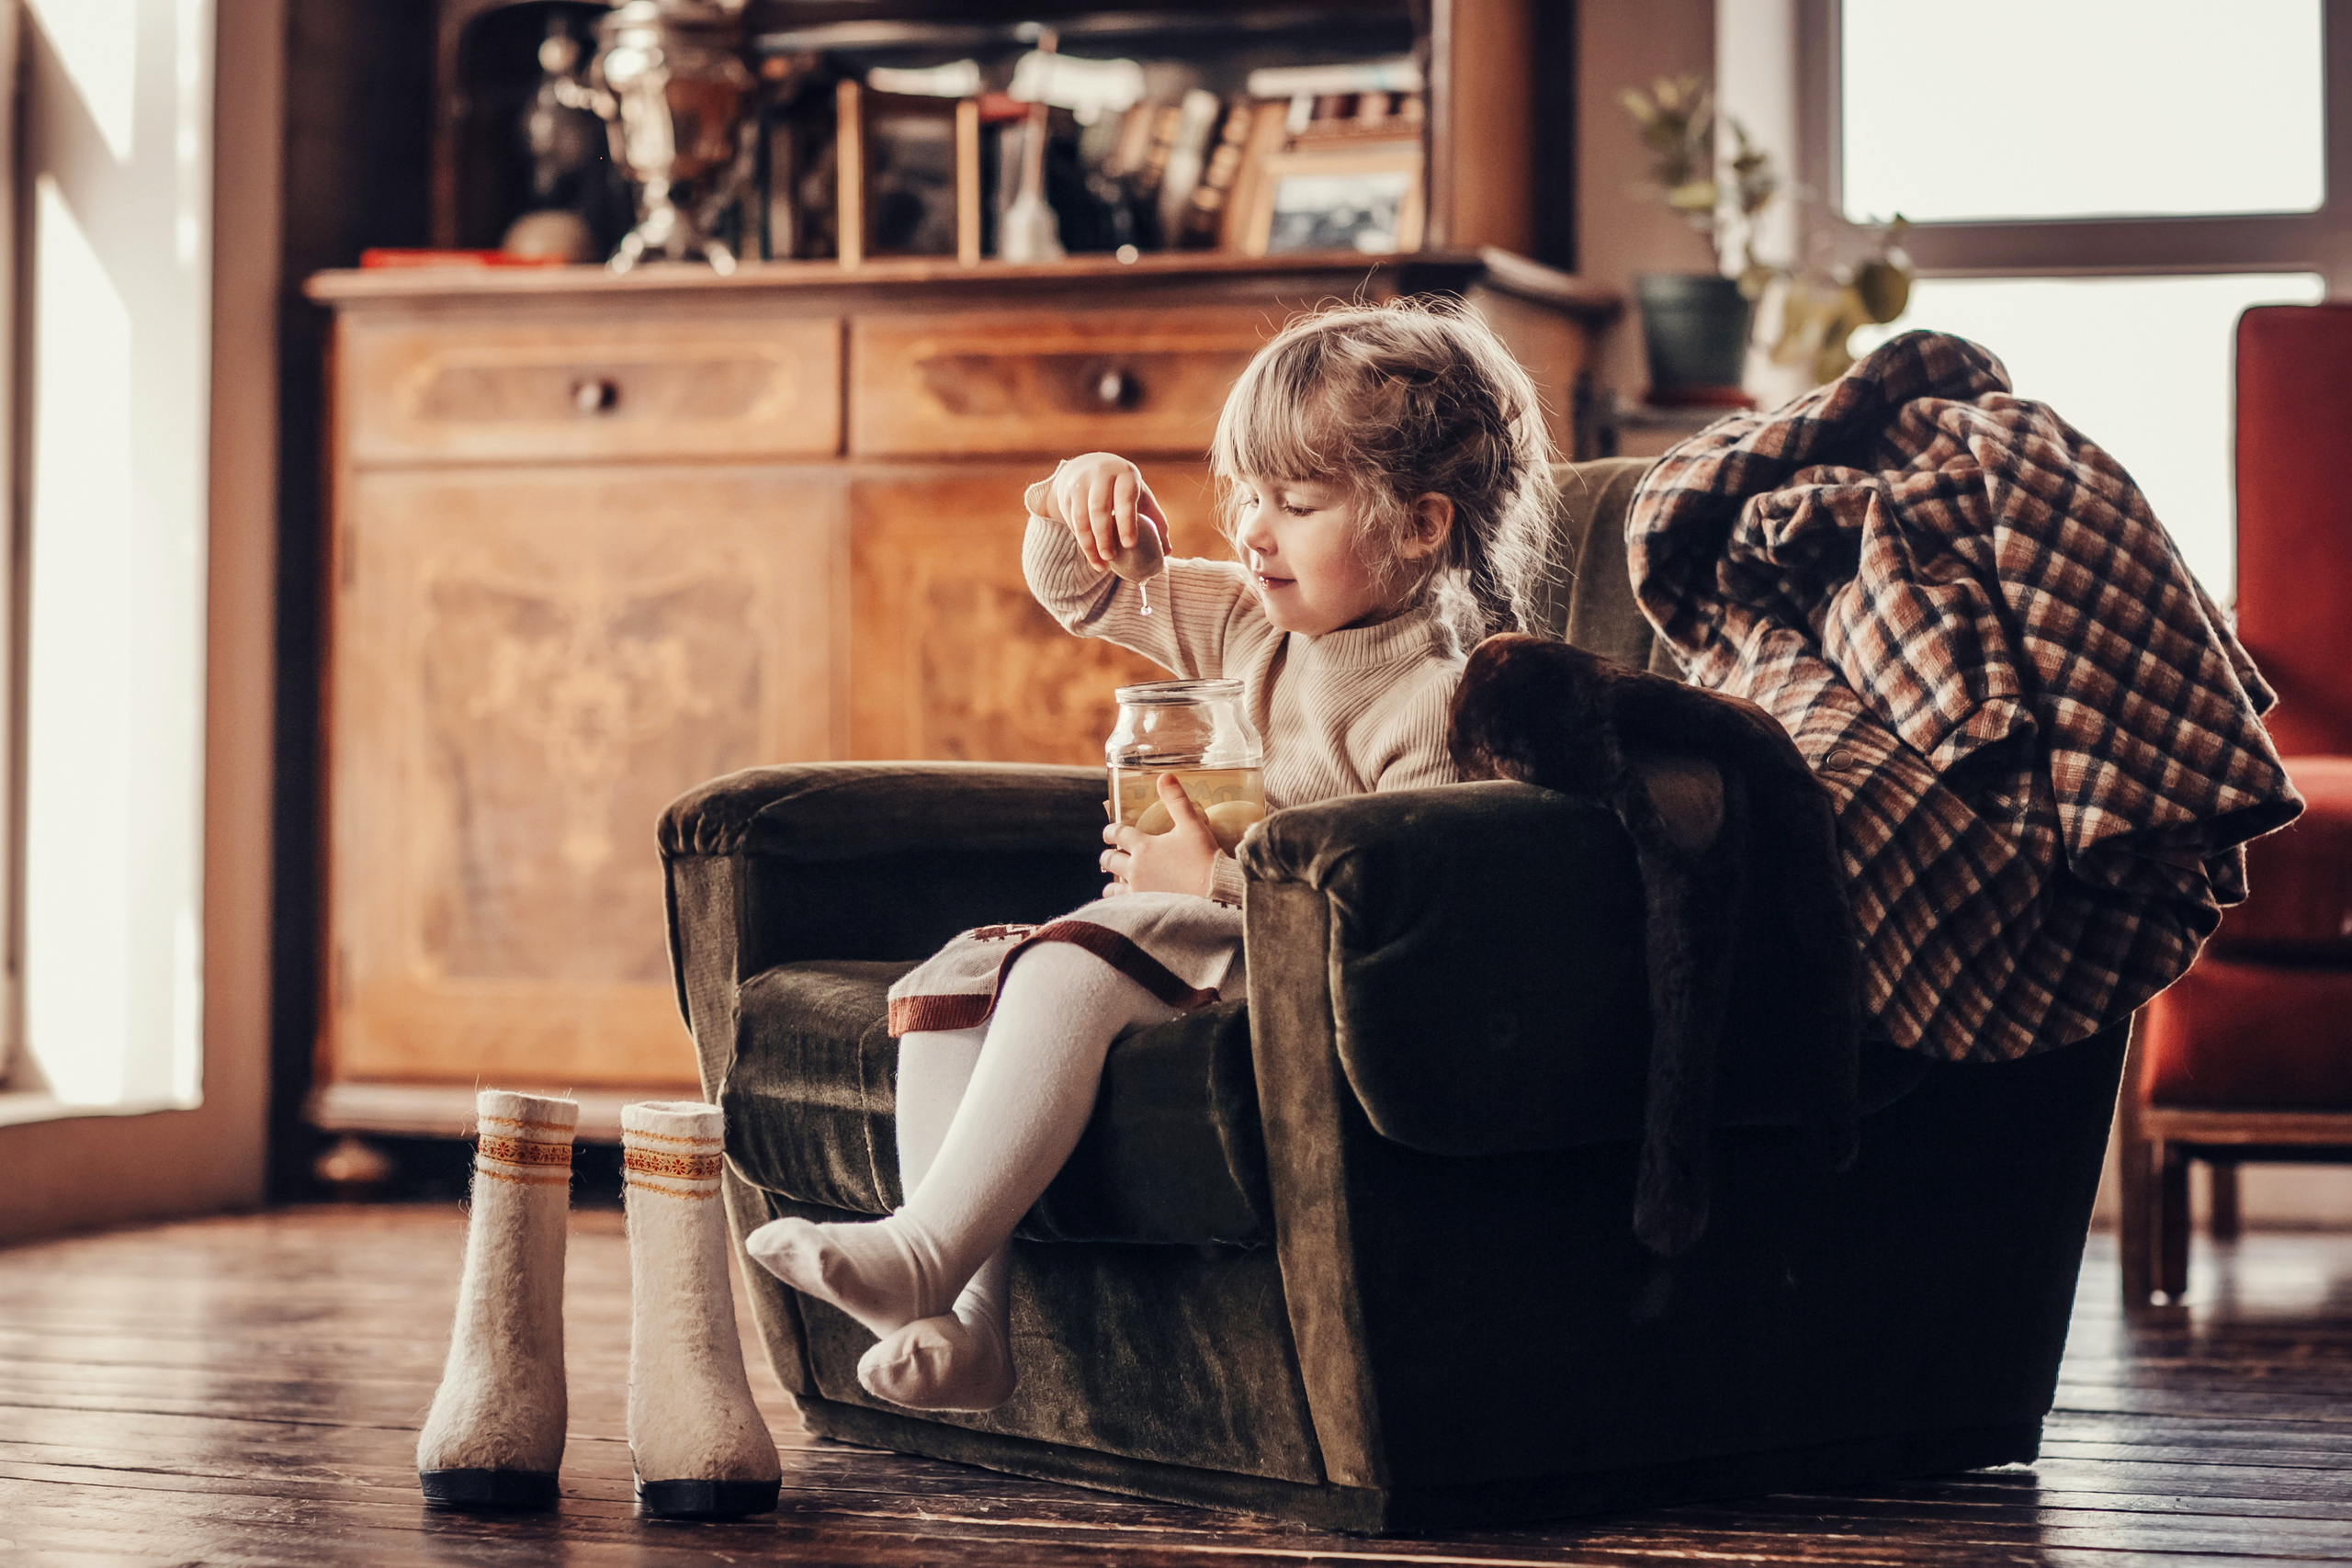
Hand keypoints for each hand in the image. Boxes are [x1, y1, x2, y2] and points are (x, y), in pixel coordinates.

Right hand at [1027, 453, 1167, 573]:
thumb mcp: (1141, 497)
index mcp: (1125, 475)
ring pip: (1081, 517)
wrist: (1088, 467)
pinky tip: (1091, 554)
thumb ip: (1155, 521)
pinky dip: (1081, 541)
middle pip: (1099, 509)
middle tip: (1110, 559)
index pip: (1125, 499)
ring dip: (1089, 544)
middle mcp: (1101, 475)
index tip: (1130, 545)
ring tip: (1100, 564)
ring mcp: (1080, 484)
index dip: (1126, 522)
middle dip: (1104, 537)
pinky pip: (1071, 521)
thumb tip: (1167, 551)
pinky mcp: (1066, 495)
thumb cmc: (1123, 489)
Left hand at [1099, 774, 1218, 897]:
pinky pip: (1122, 905)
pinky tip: (1123, 904)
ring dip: (1111, 882)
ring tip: (1112, 883)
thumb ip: (1177, 800)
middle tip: (1108, 855)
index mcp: (1143, 846)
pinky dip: (1119, 902)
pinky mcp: (1144, 908)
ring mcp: (1138, 890)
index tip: (1108, 833)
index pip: (1117, 834)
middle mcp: (1135, 868)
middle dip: (1107, 856)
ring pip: (1112, 887)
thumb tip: (1165, 776)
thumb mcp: (1192, 824)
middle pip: (1110, 860)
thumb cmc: (1204, 857)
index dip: (1110, 832)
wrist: (1214, 892)